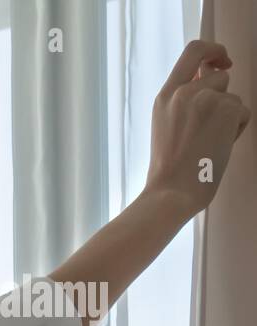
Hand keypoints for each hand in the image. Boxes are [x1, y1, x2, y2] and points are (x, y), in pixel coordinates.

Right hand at [145, 40, 250, 217]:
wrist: (171, 192)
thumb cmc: (169, 168)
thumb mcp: (165, 125)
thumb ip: (183, 99)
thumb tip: (208, 78)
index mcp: (165, 96)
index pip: (193, 51)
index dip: (213, 50)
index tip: (221, 61)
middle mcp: (184, 91)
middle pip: (220, 75)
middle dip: (224, 97)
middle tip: (215, 124)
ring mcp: (205, 98)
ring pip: (233, 97)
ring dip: (229, 117)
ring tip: (210, 142)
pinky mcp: (226, 108)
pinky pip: (243, 112)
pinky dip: (236, 130)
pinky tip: (219, 147)